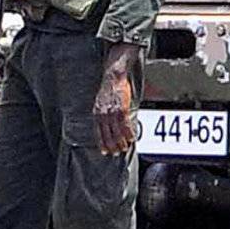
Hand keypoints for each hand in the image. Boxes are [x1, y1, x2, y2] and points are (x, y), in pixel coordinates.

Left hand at [93, 41, 137, 156]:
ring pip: (116, 131)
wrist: (114, 75)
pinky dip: (128, 131)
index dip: (102, 143)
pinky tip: (132, 137)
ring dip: (121, 140)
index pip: (98, 132)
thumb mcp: (102, 101)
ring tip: (125, 147)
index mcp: (97, 113)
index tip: (105, 152)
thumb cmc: (110, 87)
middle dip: (112, 145)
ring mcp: (112, 111)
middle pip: (107, 134)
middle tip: (117, 153)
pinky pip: (125, 123)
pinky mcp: (121, 107)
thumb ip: (104, 112)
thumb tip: (108, 122)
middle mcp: (102, 114)